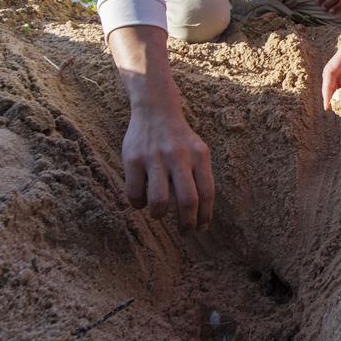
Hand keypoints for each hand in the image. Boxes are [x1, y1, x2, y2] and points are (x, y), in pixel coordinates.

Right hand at [123, 104, 213, 230]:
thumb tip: (200, 214)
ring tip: (159, 213)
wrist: (155, 110)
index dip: (205, 216)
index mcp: (199, 155)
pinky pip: (135, 194)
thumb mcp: (197, 151)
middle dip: (187, 223)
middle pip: (187, 200)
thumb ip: (200, 177)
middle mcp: (178, 156)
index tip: (201, 228)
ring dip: (160, 214)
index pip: (207, 193)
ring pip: (159, 202)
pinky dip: (138, 204)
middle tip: (184, 231)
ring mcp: (155, 157)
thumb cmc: (179, 139)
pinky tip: (141, 201)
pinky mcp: (133, 159)